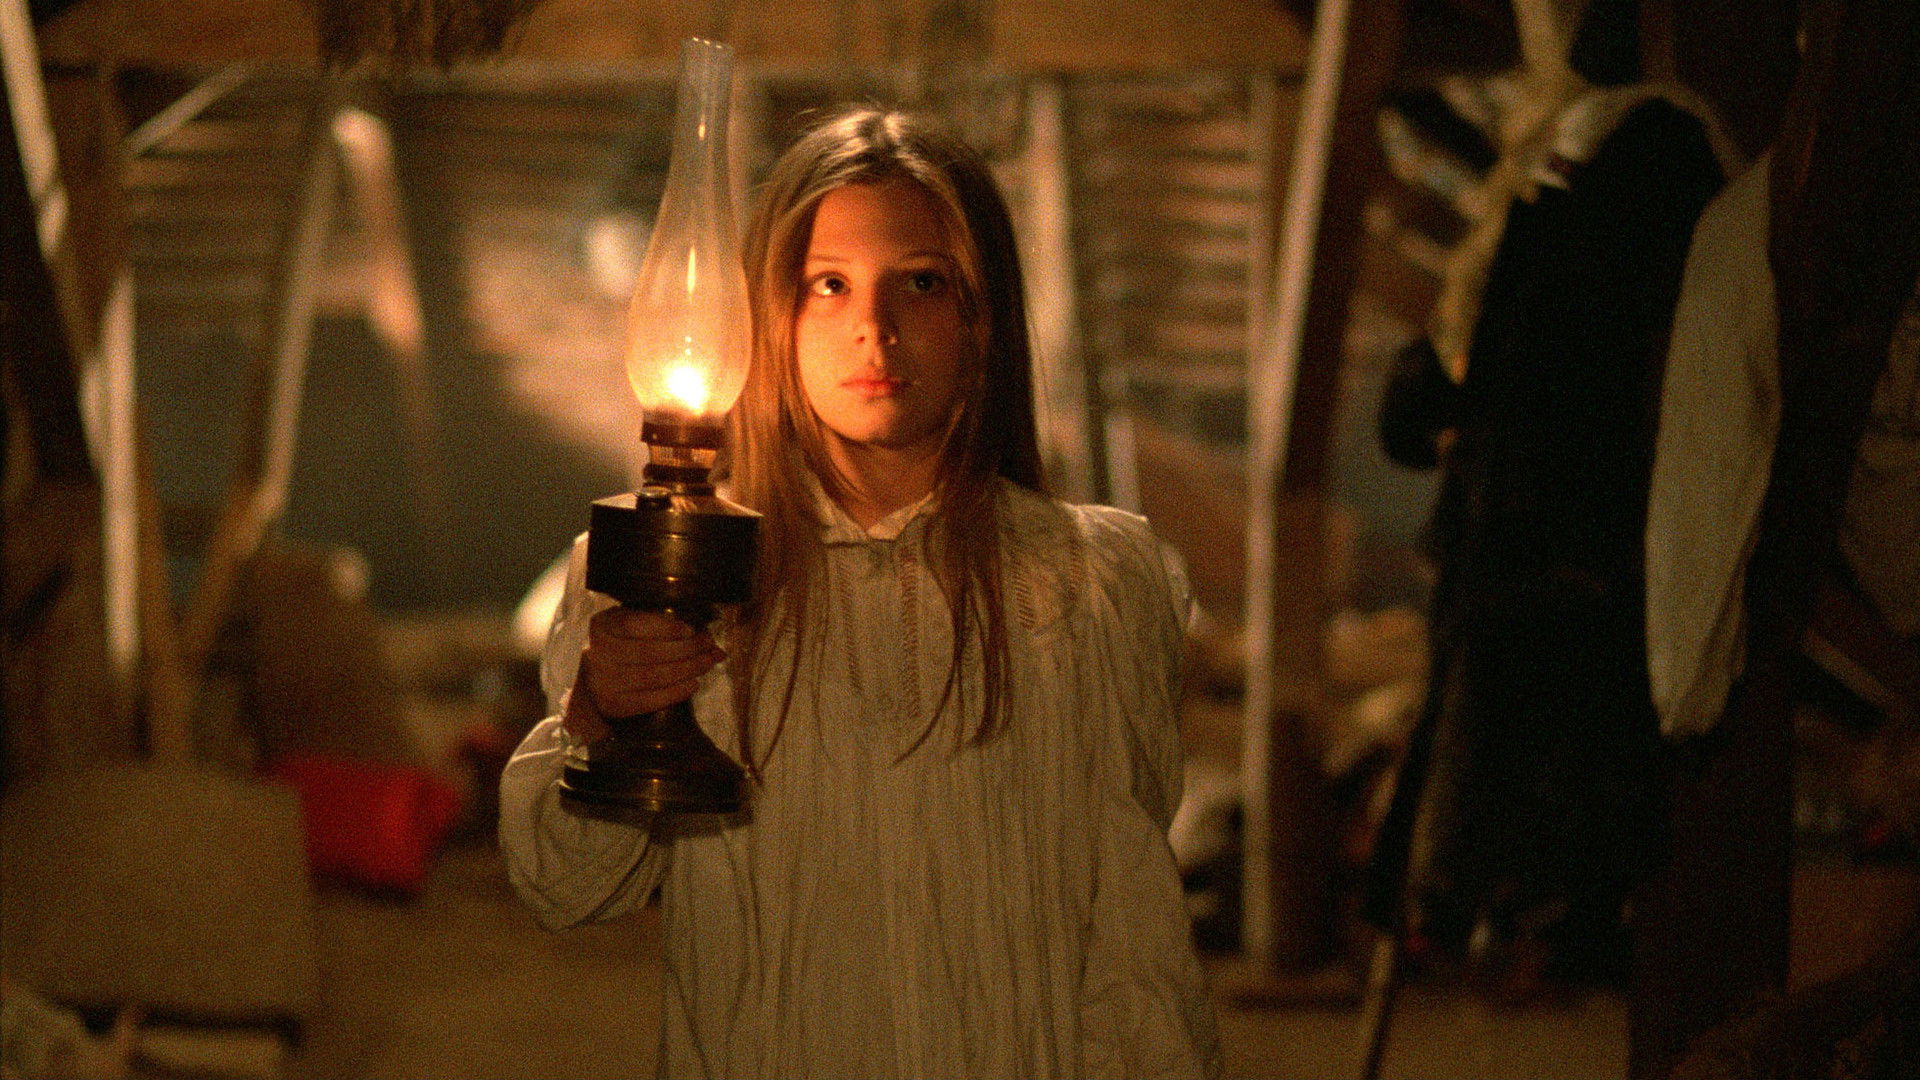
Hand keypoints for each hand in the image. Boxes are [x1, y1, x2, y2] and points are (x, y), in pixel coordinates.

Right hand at [564, 609, 724, 742]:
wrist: (593, 683)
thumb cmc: (622, 646)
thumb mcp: (633, 627)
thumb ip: (665, 627)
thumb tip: (711, 643)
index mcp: (603, 626)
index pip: (633, 624)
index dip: (665, 628)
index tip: (690, 630)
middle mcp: (596, 653)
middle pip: (649, 652)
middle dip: (687, 648)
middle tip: (709, 646)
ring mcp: (603, 682)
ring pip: (653, 676)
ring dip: (688, 669)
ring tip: (707, 662)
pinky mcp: (613, 705)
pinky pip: (650, 700)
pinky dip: (676, 692)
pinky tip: (693, 684)